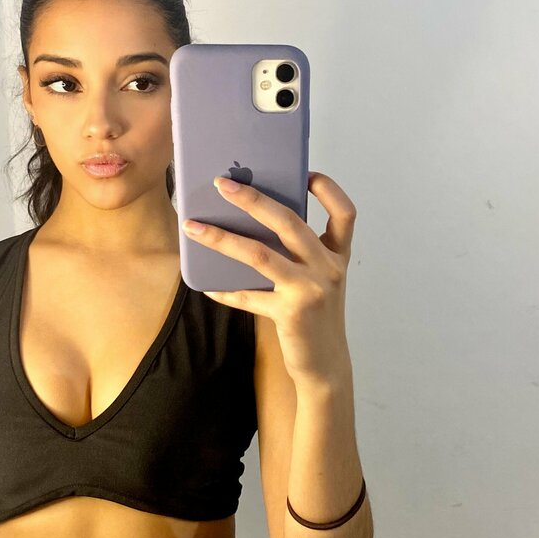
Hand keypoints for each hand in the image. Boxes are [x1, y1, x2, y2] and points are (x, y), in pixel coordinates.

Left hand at [182, 171, 356, 386]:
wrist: (326, 364)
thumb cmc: (316, 317)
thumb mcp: (316, 280)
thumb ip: (297, 254)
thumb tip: (249, 223)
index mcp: (336, 256)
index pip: (345, 214)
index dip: (328, 190)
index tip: (305, 173)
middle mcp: (328, 269)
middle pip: (290, 223)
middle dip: (253, 200)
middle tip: (223, 185)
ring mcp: (310, 290)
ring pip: (260, 254)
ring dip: (222, 238)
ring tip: (193, 227)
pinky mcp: (291, 313)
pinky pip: (248, 296)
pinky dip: (225, 290)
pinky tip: (206, 286)